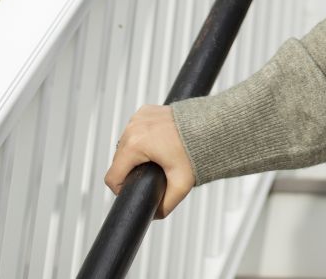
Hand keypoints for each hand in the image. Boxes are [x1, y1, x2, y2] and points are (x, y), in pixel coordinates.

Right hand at [103, 103, 195, 218]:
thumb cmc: (198, 151)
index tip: (136, 189)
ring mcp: (138, 117)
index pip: (113, 176)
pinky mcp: (145, 111)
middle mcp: (133, 128)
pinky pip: (136, 130)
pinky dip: (143, 138)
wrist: (212, 125)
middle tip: (151, 175)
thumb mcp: (181, 184)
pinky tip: (158, 144)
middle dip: (131, 170)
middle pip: (118, 160)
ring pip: (126, 145)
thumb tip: (153, 215)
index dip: (122, 189)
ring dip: (136, 154)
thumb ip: (165, 206)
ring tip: (156, 159)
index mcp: (135, 145)